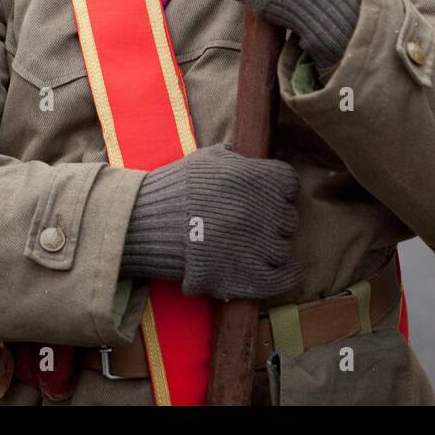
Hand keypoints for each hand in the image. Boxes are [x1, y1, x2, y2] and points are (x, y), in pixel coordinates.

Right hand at [121, 143, 302, 301]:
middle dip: (273, 219)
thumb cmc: (173, 189)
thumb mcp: (206, 159)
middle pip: (288, 217)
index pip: (290, 183)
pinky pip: (283, 277)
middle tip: (251, 224)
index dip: (279, 190)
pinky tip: (277, 270)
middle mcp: (261, 209)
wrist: (144, 224)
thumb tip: (248, 158)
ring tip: (251, 246)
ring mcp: (256, 245)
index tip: (266, 197)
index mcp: (254, 177)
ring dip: (271, 246)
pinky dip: (286, 275)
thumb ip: (234, 156)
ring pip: (283, 247)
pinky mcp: (247, 275)